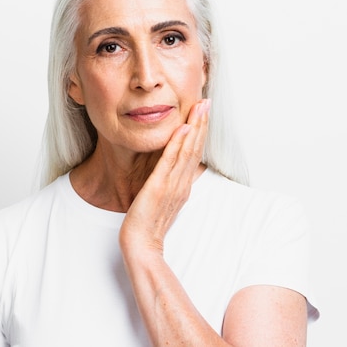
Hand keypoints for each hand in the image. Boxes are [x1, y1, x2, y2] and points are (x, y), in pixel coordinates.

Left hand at [119, 98, 210, 255]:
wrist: (141, 244)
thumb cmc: (148, 224)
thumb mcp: (161, 200)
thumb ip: (168, 185)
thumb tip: (170, 172)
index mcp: (182, 186)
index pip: (194, 153)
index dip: (200, 132)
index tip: (202, 112)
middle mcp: (181, 183)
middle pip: (195, 148)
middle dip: (201, 123)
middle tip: (206, 101)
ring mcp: (172, 185)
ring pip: (187, 151)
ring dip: (194, 127)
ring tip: (199, 107)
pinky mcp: (158, 188)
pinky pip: (170, 163)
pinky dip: (177, 144)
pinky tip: (182, 128)